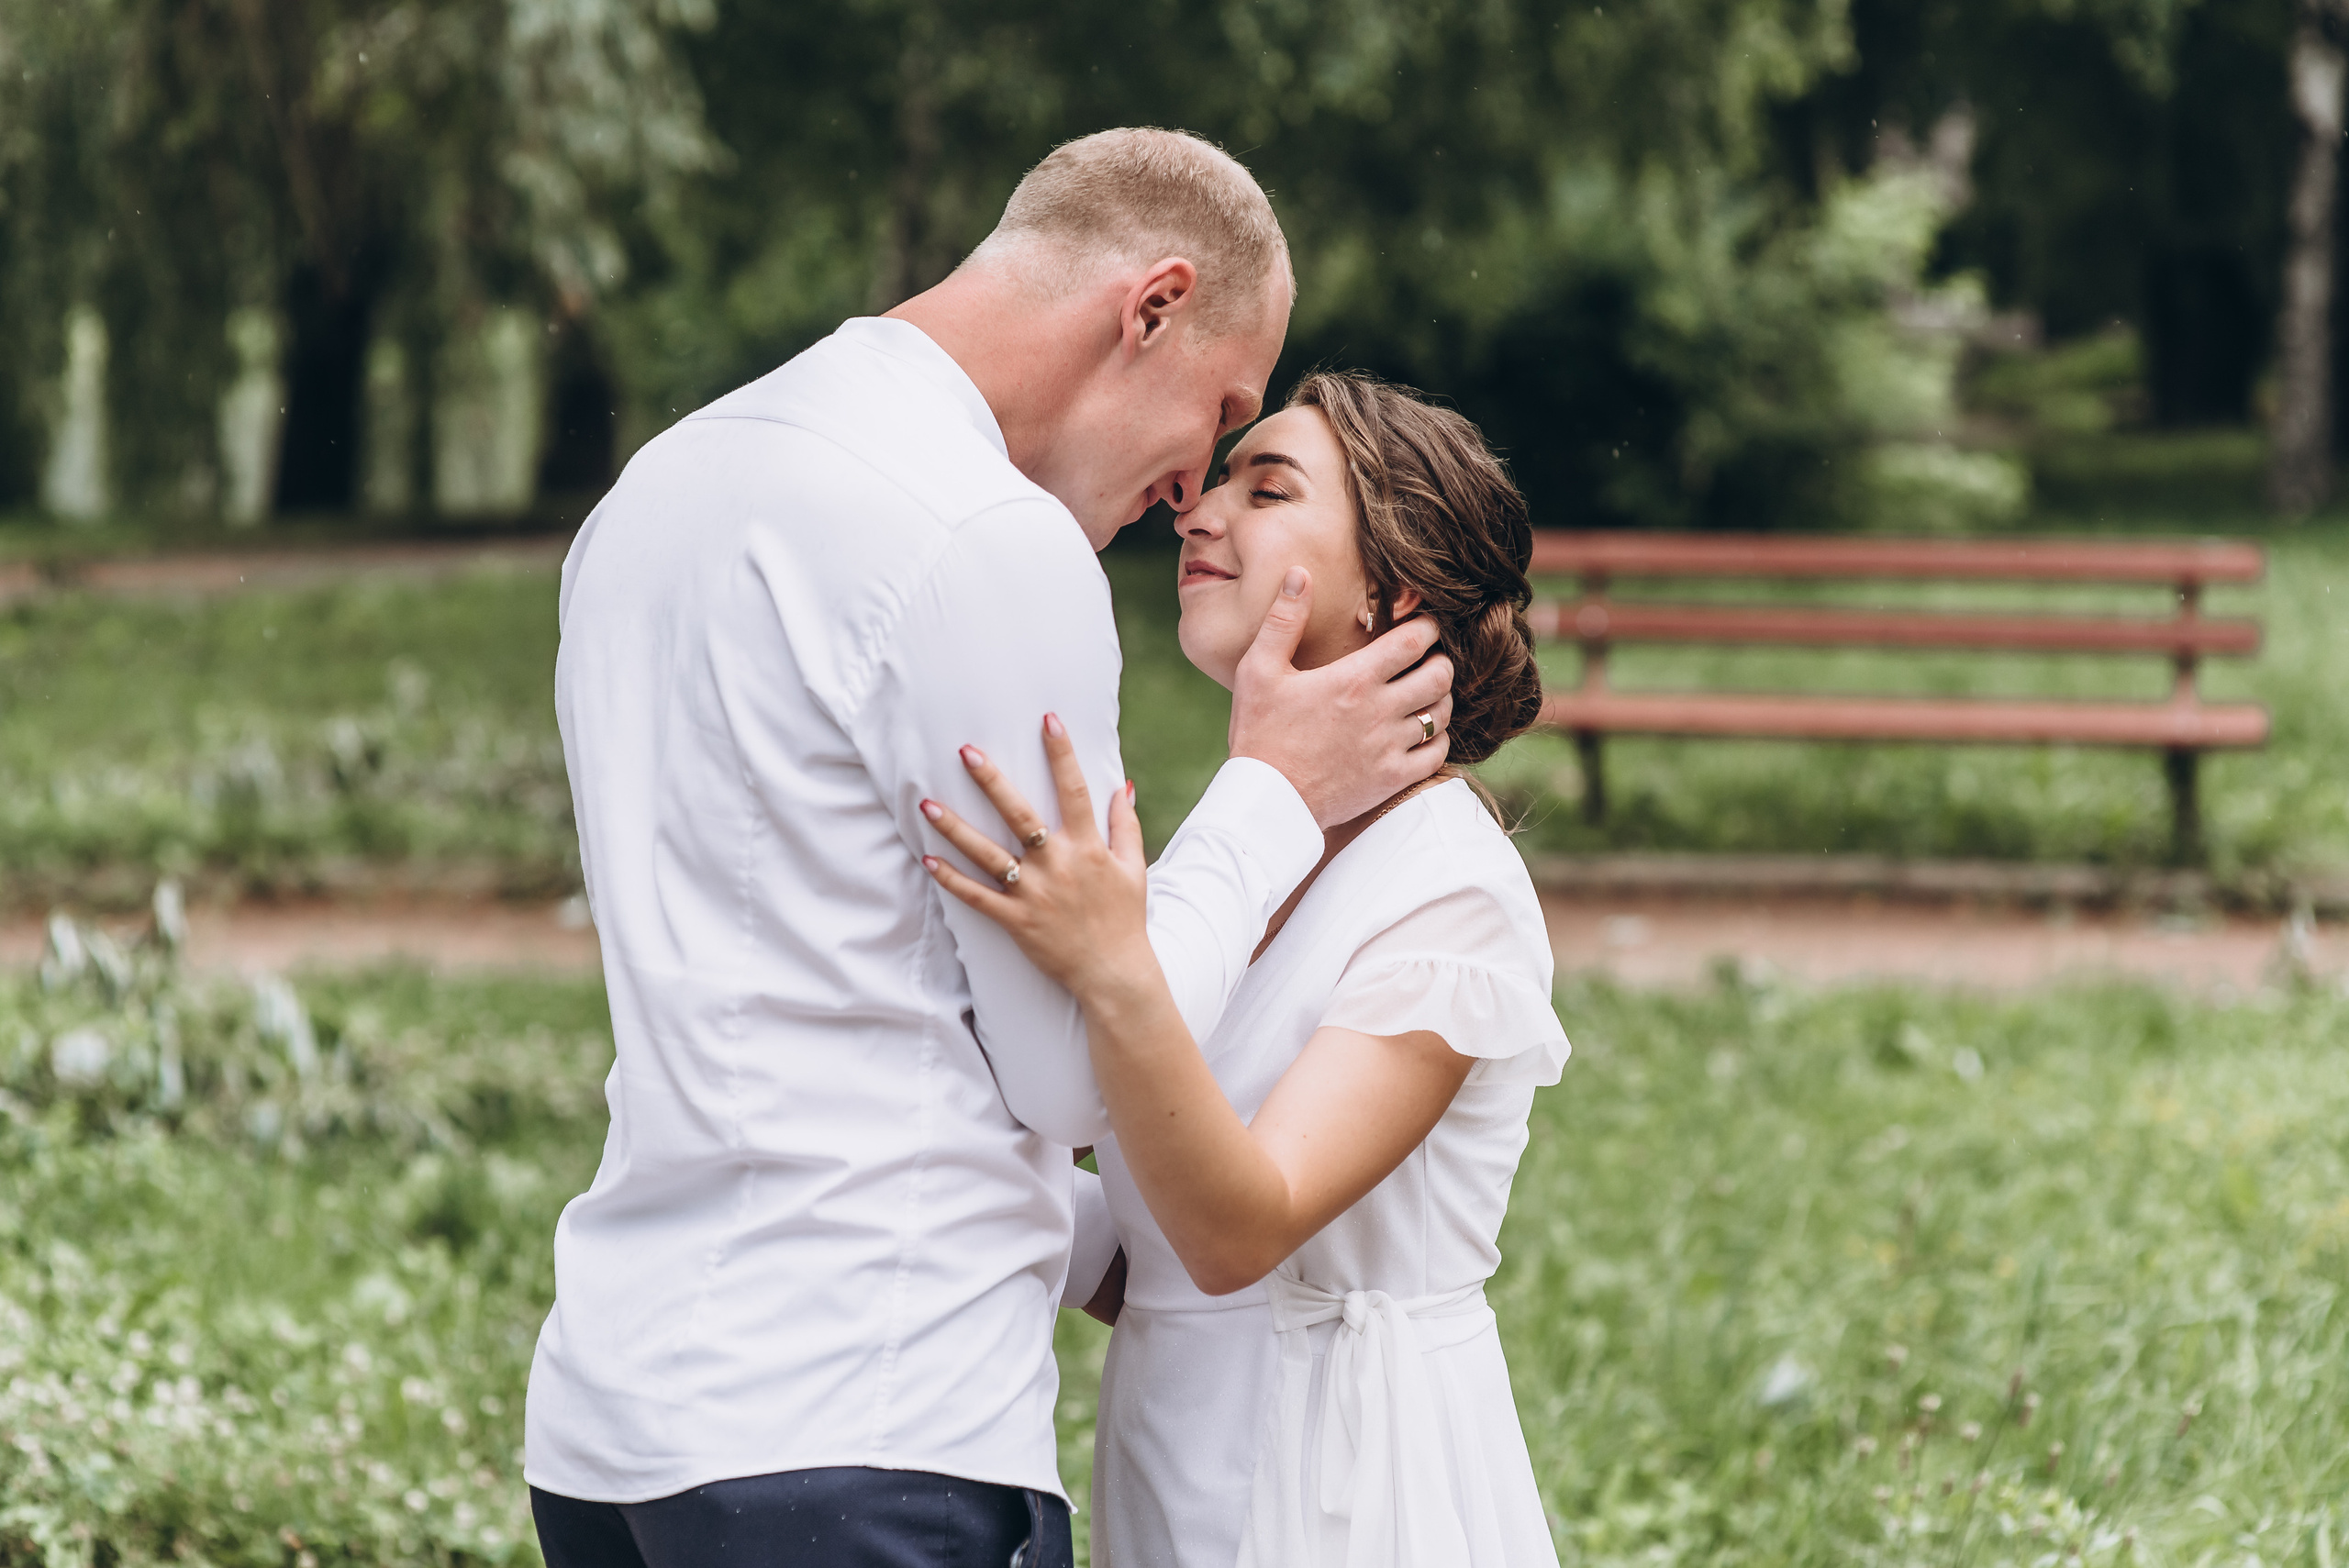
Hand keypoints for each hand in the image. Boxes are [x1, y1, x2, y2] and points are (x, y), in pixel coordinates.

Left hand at [920, 714, 1153, 1000]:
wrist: (1114, 973)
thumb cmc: (1124, 919)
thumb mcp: (1133, 868)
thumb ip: (1125, 825)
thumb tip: (1121, 786)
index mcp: (1088, 848)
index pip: (1074, 791)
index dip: (1062, 753)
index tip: (1048, 720)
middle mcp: (1057, 865)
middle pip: (1020, 815)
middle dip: (992, 782)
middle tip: (967, 751)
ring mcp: (1034, 893)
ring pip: (988, 854)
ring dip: (956, 828)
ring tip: (928, 803)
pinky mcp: (1016, 920)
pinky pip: (977, 897)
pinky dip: (951, 880)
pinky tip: (927, 859)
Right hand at [1225, 568, 1454, 827]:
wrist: (1265, 801)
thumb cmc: (1258, 733)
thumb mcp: (1259, 669)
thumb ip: (1283, 619)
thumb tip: (1300, 573)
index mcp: (1353, 679)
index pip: (1414, 640)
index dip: (1427, 626)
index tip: (1423, 624)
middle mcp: (1380, 711)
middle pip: (1440, 674)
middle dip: (1440, 660)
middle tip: (1428, 658)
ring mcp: (1390, 747)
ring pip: (1442, 712)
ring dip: (1440, 698)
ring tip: (1425, 693)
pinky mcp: (1392, 779)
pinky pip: (1438, 753)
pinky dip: (1437, 738)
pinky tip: (1420, 732)